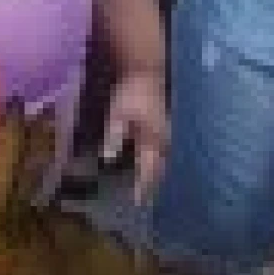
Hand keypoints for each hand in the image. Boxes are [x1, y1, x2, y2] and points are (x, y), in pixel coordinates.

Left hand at [100, 68, 167, 200]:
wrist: (144, 71)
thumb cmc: (130, 92)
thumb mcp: (117, 113)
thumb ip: (114, 136)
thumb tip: (108, 159)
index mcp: (154, 140)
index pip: (149, 170)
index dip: (143, 187)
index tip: (138, 203)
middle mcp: (163, 141)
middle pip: (159, 169)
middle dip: (152, 185)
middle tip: (144, 202)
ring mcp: (165, 134)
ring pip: (161, 161)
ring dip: (154, 175)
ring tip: (147, 190)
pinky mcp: (162, 129)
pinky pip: (160, 152)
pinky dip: (154, 162)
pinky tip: (146, 166)